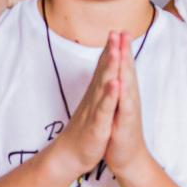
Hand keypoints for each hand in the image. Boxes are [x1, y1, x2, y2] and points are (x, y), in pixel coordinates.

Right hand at [49, 38, 119, 182]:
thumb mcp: (93, 108)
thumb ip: (97, 91)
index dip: (110, 49)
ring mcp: (95, 111)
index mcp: (96, 95)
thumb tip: (101, 76)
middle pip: (103, 71)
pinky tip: (115, 84)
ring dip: (110, 68)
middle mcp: (94, 99)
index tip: (117, 31)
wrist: (70, 155)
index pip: (103, 68)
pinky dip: (110, 96)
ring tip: (116, 50)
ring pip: (103, 86)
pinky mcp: (97, 125)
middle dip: (111, 51)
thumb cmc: (85, 131)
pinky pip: (104, 109)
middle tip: (115, 31)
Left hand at [104, 34, 151, 182]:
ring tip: (121, 50)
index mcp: (124, 93)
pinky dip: (123, 95)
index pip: (122, 68)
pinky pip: (125, 107)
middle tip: (122, 31)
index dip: (120, 49)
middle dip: (124, 51)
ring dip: (124, 67)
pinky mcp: (127, 124)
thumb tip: (115, 73)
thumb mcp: (117, 107)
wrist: (128, 157)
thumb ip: (117, 89)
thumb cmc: (120, 131)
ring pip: (127, 85)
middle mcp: (129, 98)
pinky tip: (121, 83)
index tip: (117, 30)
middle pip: (127, 70)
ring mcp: (129, 110)